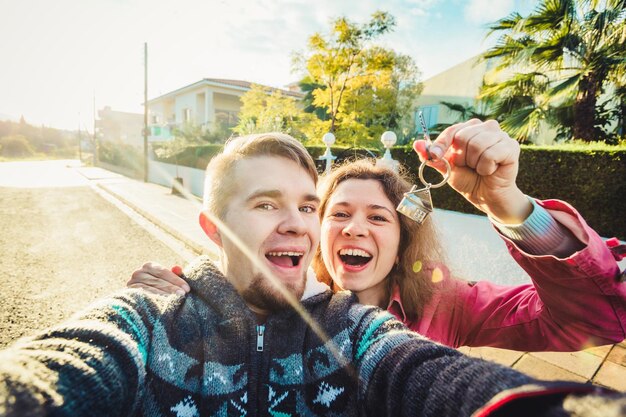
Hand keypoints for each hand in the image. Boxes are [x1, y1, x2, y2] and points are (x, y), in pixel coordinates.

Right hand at [127, 262, 189, 295]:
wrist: (139, 301)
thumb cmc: (158, 288)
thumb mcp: (165, 280)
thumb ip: (173, 276)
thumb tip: (180, 270)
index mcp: (148, 266)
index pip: (163, 272)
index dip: (176, 280)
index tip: (187, 289)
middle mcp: (138, 273)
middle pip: (156, 281)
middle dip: (171, 288)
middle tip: (182, 295)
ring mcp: (131, 284)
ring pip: (149, 289)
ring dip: (163, 295)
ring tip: (174, 301)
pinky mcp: (128, 295)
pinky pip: (142, 297)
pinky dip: (152, 300)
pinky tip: (161, 305)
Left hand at [413, 119, 531, 223]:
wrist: (486, 196)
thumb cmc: (468, 179)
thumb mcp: (447, 168)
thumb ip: (433, 156)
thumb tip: (416, 144)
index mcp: (469, 129)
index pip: (452, 131)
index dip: (441, 144)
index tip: (435, 156)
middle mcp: (486, 127)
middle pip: (463, 137)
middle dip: (462, 158)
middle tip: (469, 166)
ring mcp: (500, 135)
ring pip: (477, 145)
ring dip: (475, 164)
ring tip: (480, 168)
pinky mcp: (511, 147)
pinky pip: (491, 154)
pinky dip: (486, 167)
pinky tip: (491, 170)